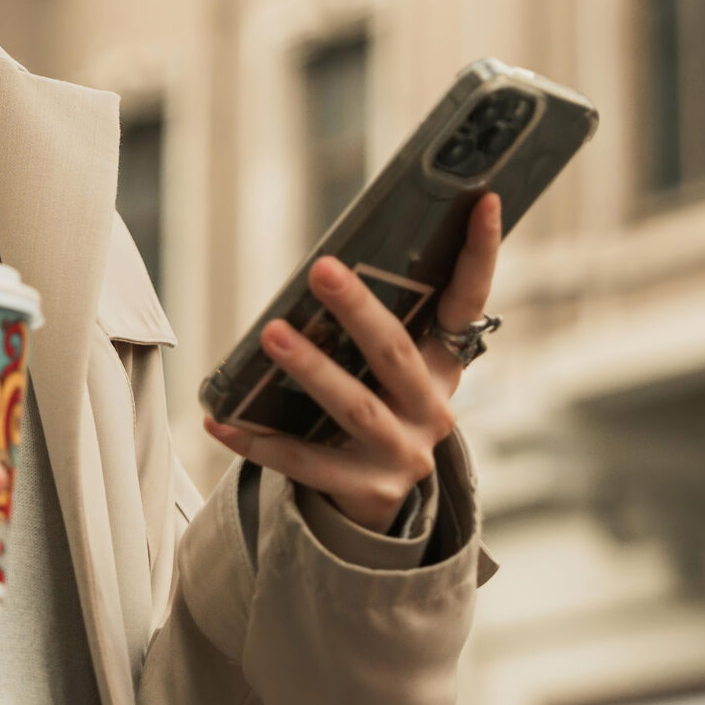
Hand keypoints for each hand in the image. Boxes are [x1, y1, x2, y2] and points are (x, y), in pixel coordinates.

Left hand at [203, 192, 502, 530]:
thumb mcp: (391, 372)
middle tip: (321, 268)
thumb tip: (323, 264)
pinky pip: (304, 462)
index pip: (468, 302)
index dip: (480, 253)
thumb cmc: (376, 409)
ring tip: (271, 334)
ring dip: (312, 370)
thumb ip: (373, 328)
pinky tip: (220, 420)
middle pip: (396, 353)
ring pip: (355, 407)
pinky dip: (259, 442)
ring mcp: (403, 454)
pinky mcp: (365, 489)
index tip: (484, 199)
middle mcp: (433, 411)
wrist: (380, 505)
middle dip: (358, 310)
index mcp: (444, 367)